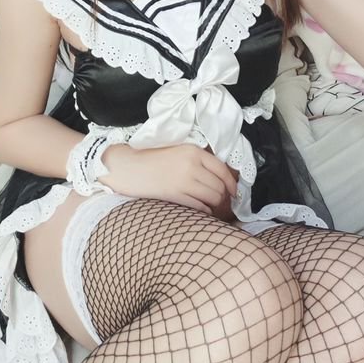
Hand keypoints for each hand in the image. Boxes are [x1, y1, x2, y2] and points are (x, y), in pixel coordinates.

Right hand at [101, 143, 237, 215]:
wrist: (130, 168)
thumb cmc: (153, 159)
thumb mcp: (179, 151)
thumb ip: (198, 160)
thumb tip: (222, 177)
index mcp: (193, 151)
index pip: (222, 169)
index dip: (232, 183)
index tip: (234, 191)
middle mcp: (191, 165)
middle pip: (219, 186)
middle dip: (223, 196)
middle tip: (221, 200)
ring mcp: (184, 182)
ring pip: (212, 198)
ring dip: (215, 205)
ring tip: (210, 205)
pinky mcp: (176, 196)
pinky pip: (200, 208)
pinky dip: (204, 211)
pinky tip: (199, 209)